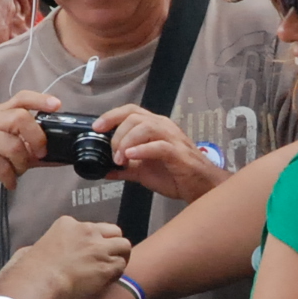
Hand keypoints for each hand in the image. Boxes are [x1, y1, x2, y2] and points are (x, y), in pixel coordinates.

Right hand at [0, 90, 59, 196]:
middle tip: (40, 154)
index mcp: (2, 115)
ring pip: (14, 146)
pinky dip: (11, 178)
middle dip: (37, 138)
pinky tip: (10, 182)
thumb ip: (35, 152)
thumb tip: (63, 157)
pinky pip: (2, 166)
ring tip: (18, 172)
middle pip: (20, 118)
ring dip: (22, 165)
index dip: (40, 100)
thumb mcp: (12, 151)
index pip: (21, 98)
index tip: (57, 105)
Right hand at [0, 217, 129, 298]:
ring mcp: (99, 246)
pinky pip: (121, 265)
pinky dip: (117, 273)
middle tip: (105, 259)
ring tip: (110, 270)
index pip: (91, 227)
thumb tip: (40, 255)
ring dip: (119, 257)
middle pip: (113, 231)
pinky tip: (107, 281)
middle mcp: (87, 230)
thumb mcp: (35, 248)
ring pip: (124, 246)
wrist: (40, 283)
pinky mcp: (107, 264)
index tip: (86, 254)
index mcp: (67, 224)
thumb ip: (48, 247)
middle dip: (112, 244)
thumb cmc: (30, 271)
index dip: (92, 241)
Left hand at [96, 106, 230, 203]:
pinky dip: (142, 150)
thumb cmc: (176, 175)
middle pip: (134, 117)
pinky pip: (159, 146)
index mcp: (154, 127)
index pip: (130, 111)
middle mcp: (163, 127)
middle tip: (111, 154)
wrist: (200, 187)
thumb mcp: (143, 172)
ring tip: (119, 159)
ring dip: (127, 142)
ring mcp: (172, 139)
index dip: (111, 116)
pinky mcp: (178, 153)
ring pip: (145, 127)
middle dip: (117, 134)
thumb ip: (124, 169)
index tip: (97, 128)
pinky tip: (130, 157)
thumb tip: (105, 171)